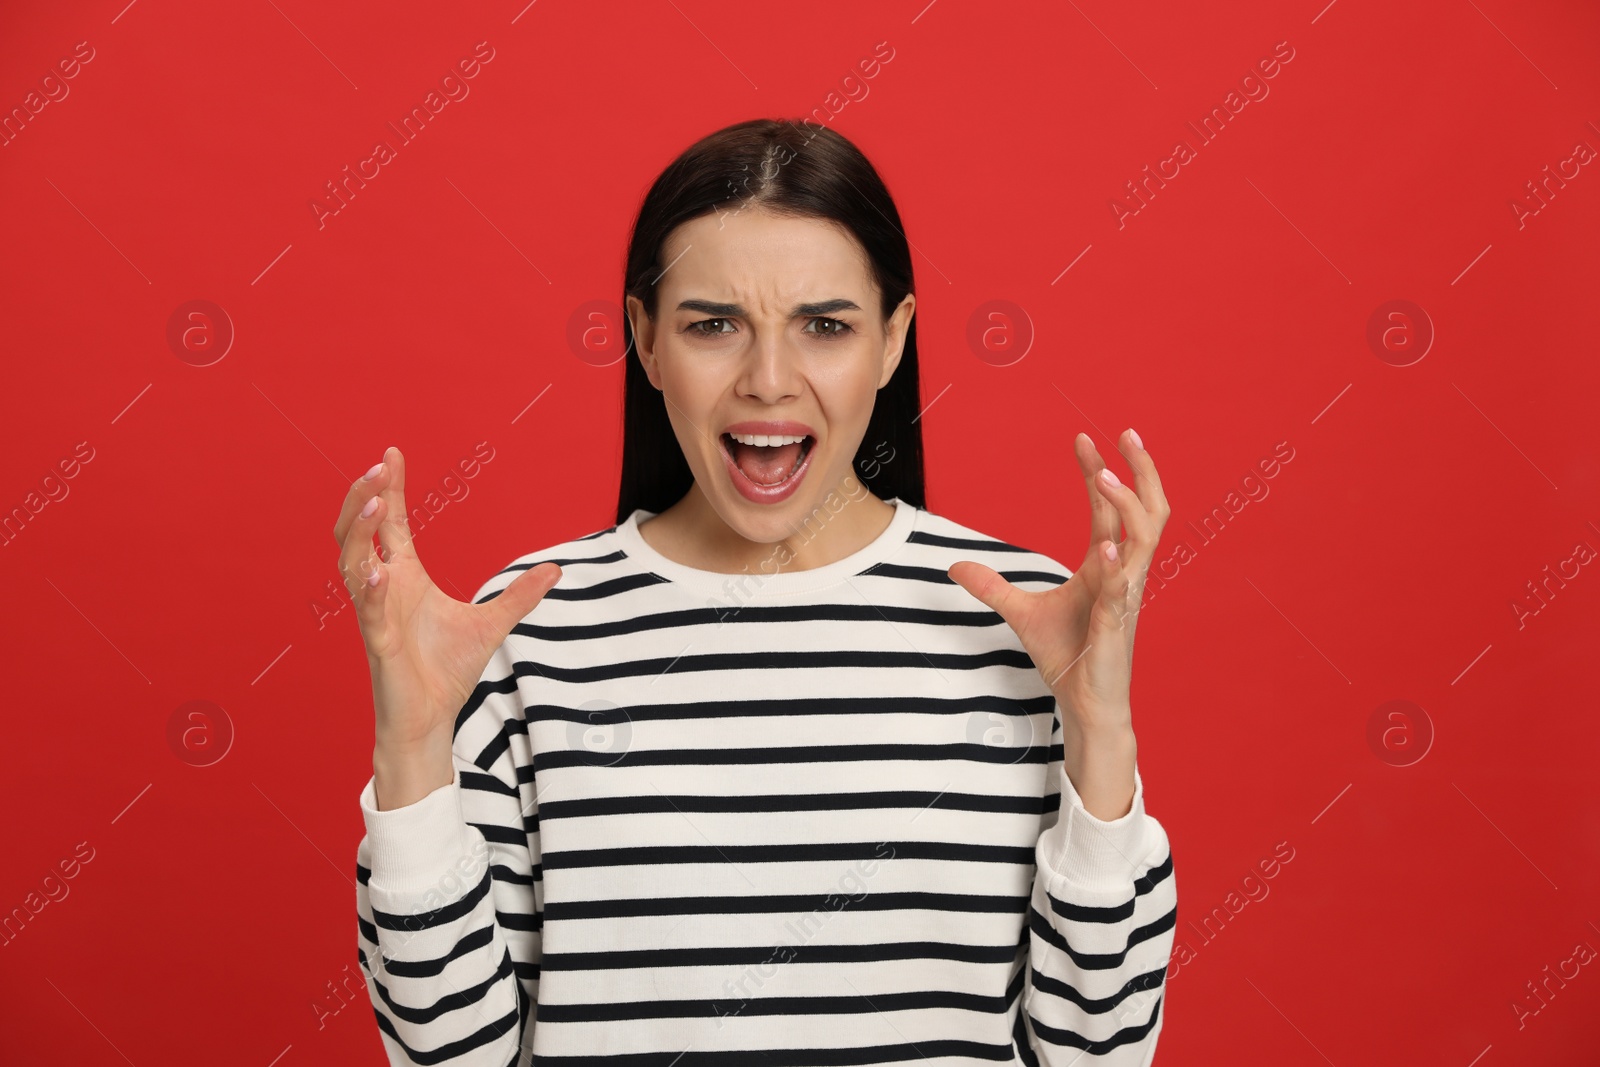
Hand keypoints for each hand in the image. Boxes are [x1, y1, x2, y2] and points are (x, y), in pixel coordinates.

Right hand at [334, 446, 562, 753]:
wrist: (432, 719)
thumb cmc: (448, 671)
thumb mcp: (492, 624)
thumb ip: (520, 595)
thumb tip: (555, 571)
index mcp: (405, 577)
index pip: (391, 524)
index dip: (388, 489)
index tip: (392, 453)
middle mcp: (384, 588)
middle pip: (359, 532)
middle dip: (363, 498)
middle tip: (376, 466)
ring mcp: (376, 614)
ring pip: (352, 563)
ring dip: (360, 532)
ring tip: (373, 503)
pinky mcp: (378, 643)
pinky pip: (367, 610)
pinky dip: (368, 588)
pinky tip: (376, 567)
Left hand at [947, 429, 1169, 731]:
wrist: (1086, 704)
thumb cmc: (1067, 657)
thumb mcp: (1021, 613)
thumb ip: (993, 587)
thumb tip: (954, 567)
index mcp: (1106, 565)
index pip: (1109, 507)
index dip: (1098, 471)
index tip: (1083, 439)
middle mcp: (1124, 573)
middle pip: (1148, 510)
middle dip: (1141, 470)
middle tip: (1126, 433)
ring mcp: (1125, 597)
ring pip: (1146, 539)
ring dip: (1128, 505)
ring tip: (1105, 477)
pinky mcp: (1117, 626)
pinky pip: (1123, 589)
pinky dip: (1118, 567)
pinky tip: (1109, 546)